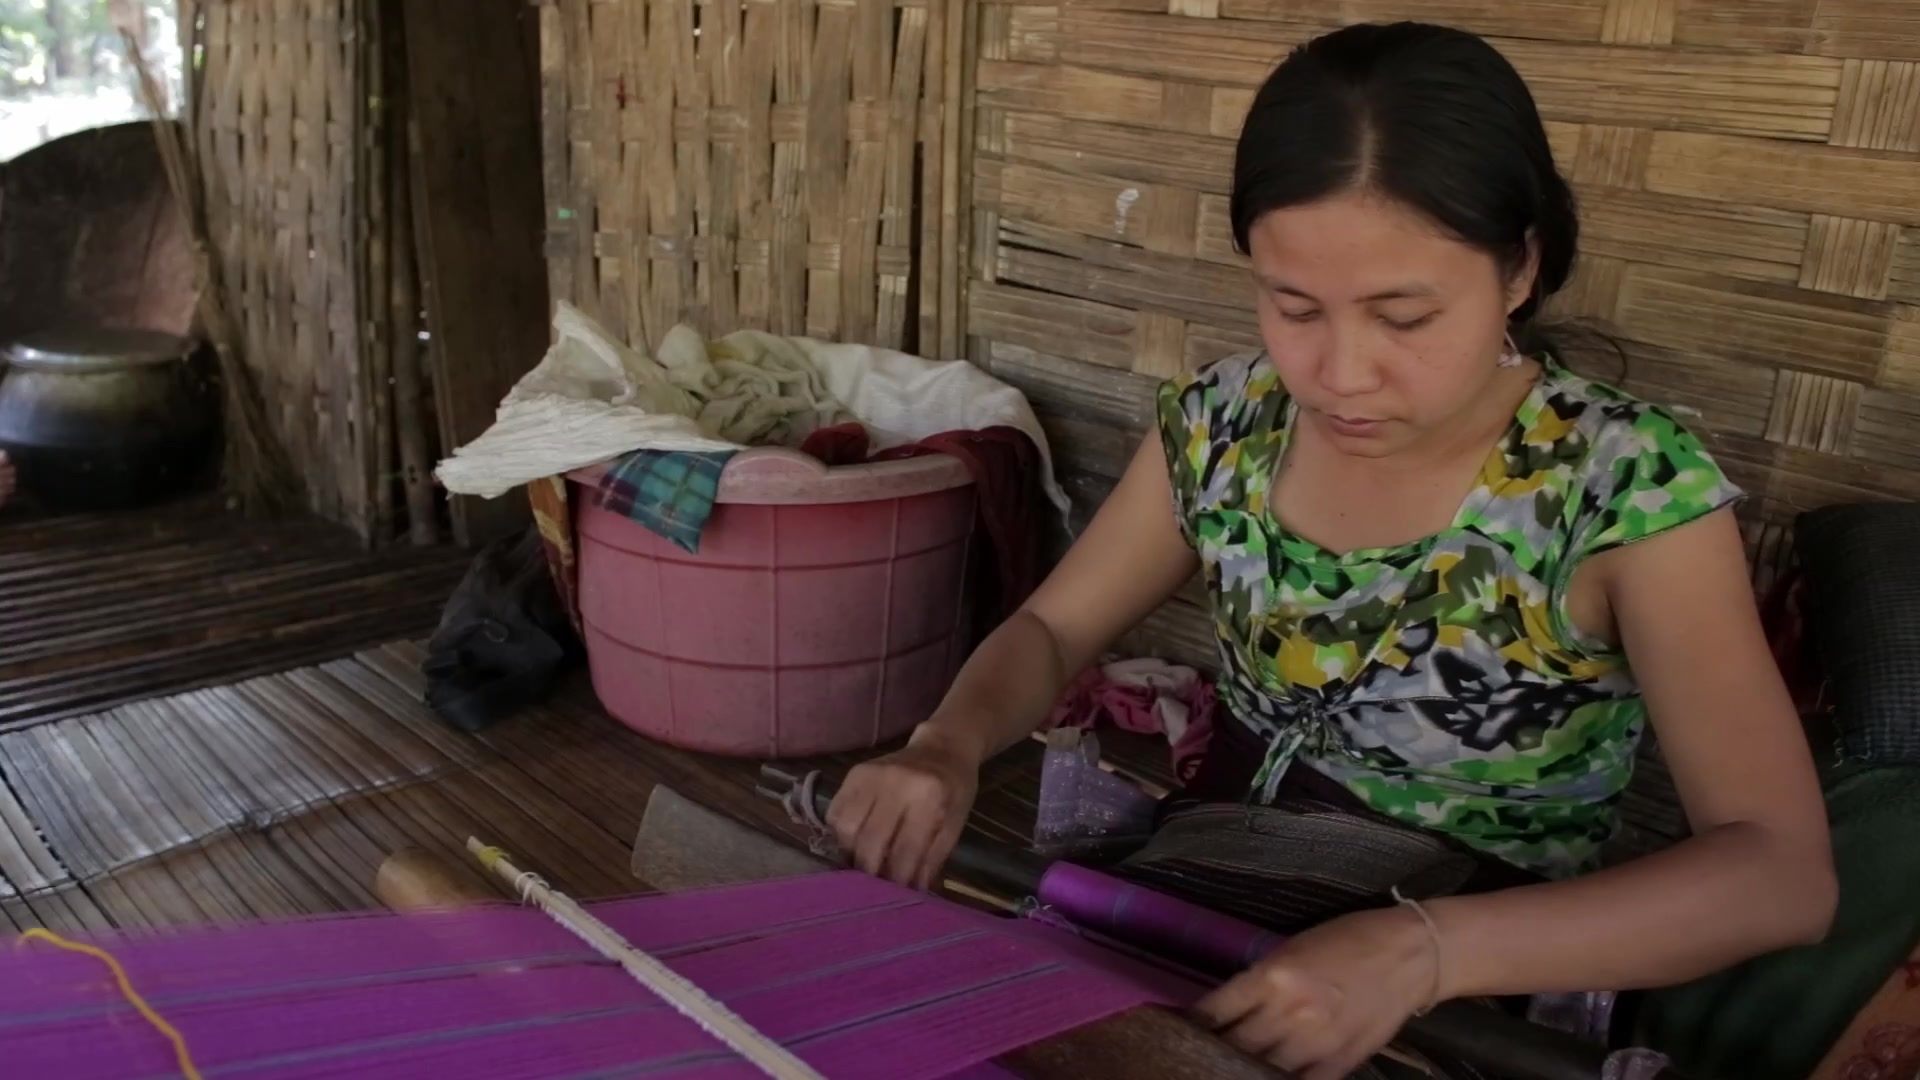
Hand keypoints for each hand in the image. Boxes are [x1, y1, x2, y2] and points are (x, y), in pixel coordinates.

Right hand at [825, 725, 980, 889]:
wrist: (942, 749)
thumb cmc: (954, 790)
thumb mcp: (954, 825)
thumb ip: (932, 859)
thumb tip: (912, 894)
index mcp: (929, 797)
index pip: (906, 849)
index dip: (899, 880)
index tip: (896, 898)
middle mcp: (896, 783)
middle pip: (871, 840)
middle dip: (871, 873)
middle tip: (875, 889)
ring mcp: (872, 775)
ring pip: (847, 828)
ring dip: (852, 854)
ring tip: (864, 866)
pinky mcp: (855, 772)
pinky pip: (836, 812)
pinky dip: (841, 834)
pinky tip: (854, 844)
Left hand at [1193, 906, 1438, 1079]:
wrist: (1411, 954)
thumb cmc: (1349, 939)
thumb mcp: (1292, 948)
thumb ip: (1260, 980)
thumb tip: (1228, 1009)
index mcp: (1272, 977)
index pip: (1215, 1011)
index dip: (1192, 1025)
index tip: (1175, 1032)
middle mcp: (1289, 1013)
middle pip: (1233, 1046)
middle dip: (1209, 1053)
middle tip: (1189, 1059)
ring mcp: (1316, 1044)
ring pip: (1260, 1071)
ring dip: (1237, 1072)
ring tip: (1219, 1072)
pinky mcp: (1341, 1063)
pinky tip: (1263, 1079)